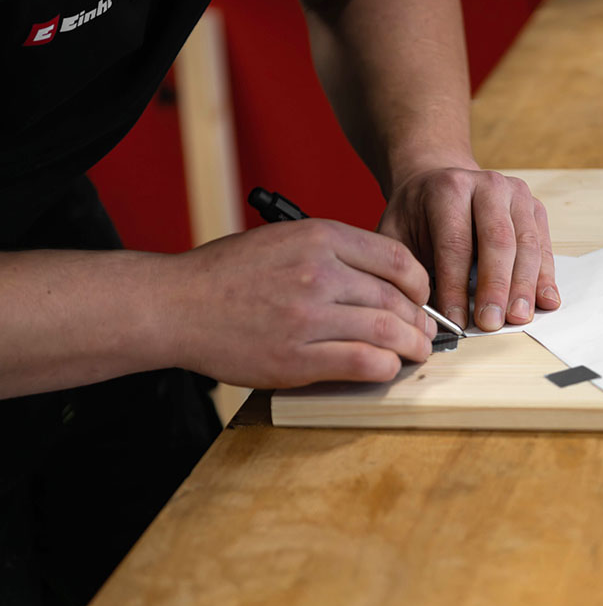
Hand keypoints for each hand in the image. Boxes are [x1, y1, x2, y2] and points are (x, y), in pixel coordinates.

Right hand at [162, 219, 436, 387]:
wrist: (176, 305)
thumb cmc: (229, 274)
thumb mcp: (284, 239)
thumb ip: (334, 252)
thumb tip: (385, 279)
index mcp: (320, 237)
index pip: (397, 259)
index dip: (420, 283)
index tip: (422, 297)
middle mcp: (319, 273)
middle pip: (396, 299)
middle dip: (419, 321)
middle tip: (424, 333)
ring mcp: (308, 316)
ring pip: (387, 331)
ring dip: (411, 347)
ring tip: (415, 353)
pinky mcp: (297, 358)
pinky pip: (362, 362)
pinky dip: (384, 367)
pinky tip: (386, 367)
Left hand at [378, 167, 560, 331]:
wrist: (440, 180)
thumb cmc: (418, 214)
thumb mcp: (396, 233)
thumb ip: (406, 267)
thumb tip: (421, 314)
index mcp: (448, 189)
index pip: (455, 243)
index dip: (456, 286)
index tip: (456, 321)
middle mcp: (487, 185)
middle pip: (498, 241)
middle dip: (495, 287)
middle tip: (491, 323)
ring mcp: (516, 194)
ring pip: (527, 245)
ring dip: (524, 286)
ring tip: (518, 318)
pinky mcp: (535, 208)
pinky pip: (544, 246)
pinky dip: (545, 277)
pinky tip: (545, 302)